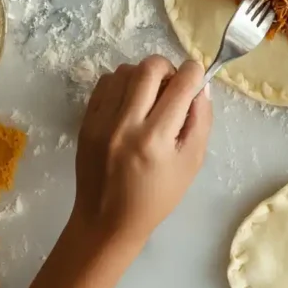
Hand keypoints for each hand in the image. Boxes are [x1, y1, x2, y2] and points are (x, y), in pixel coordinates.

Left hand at [72, 56, 212, 249]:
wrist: (106, 221)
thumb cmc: (156, 197)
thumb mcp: (191, 164)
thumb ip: (201, 121)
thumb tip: (200, 87)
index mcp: (156, 138)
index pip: (181, 84)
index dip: (194, 73)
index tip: (196, 79)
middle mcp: (126, 124)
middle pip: (150, 67)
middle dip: (169, 68)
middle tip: (172, 87)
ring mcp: (101, 121)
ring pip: (126, 70)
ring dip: (144, 76)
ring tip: (150, 97)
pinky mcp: (86, 121)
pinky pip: (106, 82)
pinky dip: (122, 84)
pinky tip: (130, 103)